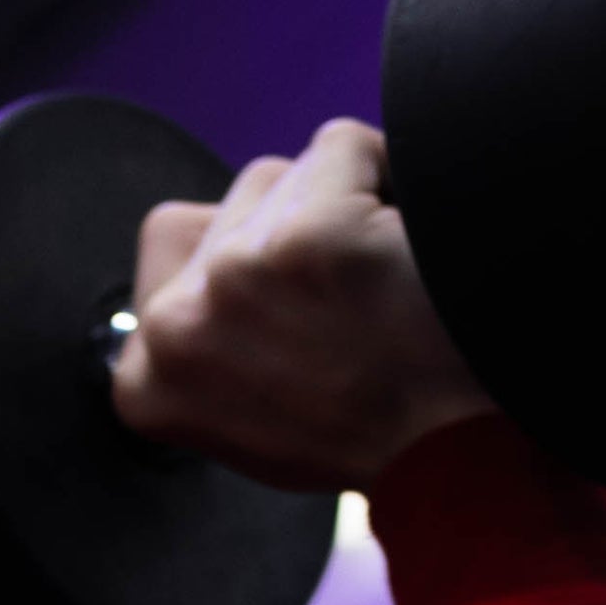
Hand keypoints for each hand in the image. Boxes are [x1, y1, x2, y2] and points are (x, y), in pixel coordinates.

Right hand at [111, 116, 492, 492]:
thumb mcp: (245, 414)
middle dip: (292, 224)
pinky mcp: (307, 240)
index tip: (297, 309)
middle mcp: (173, 326)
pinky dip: (388, 178)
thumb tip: (209, 241)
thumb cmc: (369, 432)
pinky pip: (343, 147)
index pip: (169, 240)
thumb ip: (207, 336)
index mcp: (145, 382)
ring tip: (380, 285)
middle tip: (350, 305)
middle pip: (231, 200)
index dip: (247, 251)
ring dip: (340, 204)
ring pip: (286, 172)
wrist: (459, 456)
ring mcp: (236, 276)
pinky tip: (405, 253)